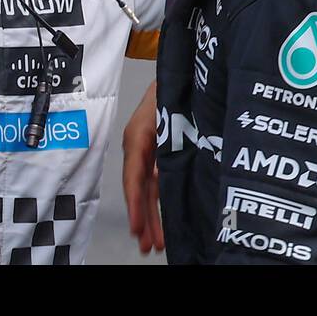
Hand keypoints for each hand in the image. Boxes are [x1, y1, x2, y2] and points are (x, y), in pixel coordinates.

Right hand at [122, 81, 163, 253]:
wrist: (183, 69)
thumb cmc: (173, 85)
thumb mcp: (168, 110)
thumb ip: (164, 141)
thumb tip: (160, 175)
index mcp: (137, 137)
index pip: (133, 177)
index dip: (135, 205)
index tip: (137, 228)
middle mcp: (140, 147)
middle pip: (139, 190)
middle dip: (143, 219)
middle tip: (148, 246)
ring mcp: (149, 152)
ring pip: (148, 190)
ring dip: (151, 216)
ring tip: (155, 243)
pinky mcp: (160, 153)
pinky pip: (156, 183)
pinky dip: (158, 203)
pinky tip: (161, 221)